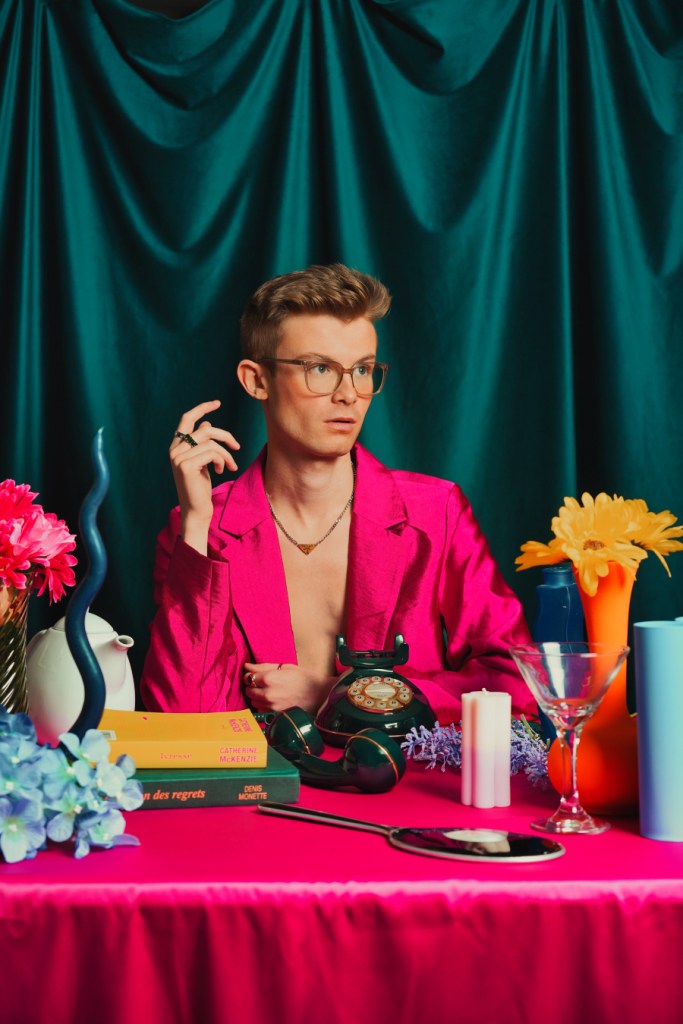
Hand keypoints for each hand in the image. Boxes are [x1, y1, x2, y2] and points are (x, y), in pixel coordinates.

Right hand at [169, 400, 240, 553]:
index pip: (186, 419)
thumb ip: (202, 443)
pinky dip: (222, 460)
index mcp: (176, 447)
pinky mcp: (186, 465)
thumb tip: (206, 422)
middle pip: (205, 429)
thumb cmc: (200, 487)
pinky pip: (212, 453)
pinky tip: (222, 471)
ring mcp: (178, 457)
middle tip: (237, 446)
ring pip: (212, 442)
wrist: (196, 510)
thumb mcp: (203, 461)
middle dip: (225, 435)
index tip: (217, 403)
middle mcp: (174, 450)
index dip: (201, 408)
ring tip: (229, 466)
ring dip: (226, 454)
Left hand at [243, 662, 335, 714]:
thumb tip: (247, 666)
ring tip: (269, 692)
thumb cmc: (304, 678)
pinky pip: (260, 710)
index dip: (251, 675)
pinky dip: (263, 705)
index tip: (257, 675)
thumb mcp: (285, 667)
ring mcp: (270, 706)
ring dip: (256, 696)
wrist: (320, 695)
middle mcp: (267, 694)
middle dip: (252, 686)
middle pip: (248, 690)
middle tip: (262, 683)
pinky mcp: (274, 715)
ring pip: (253, 701)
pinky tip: (273, 701)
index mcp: (269, 678)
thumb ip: (263, 667)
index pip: (248, 677)